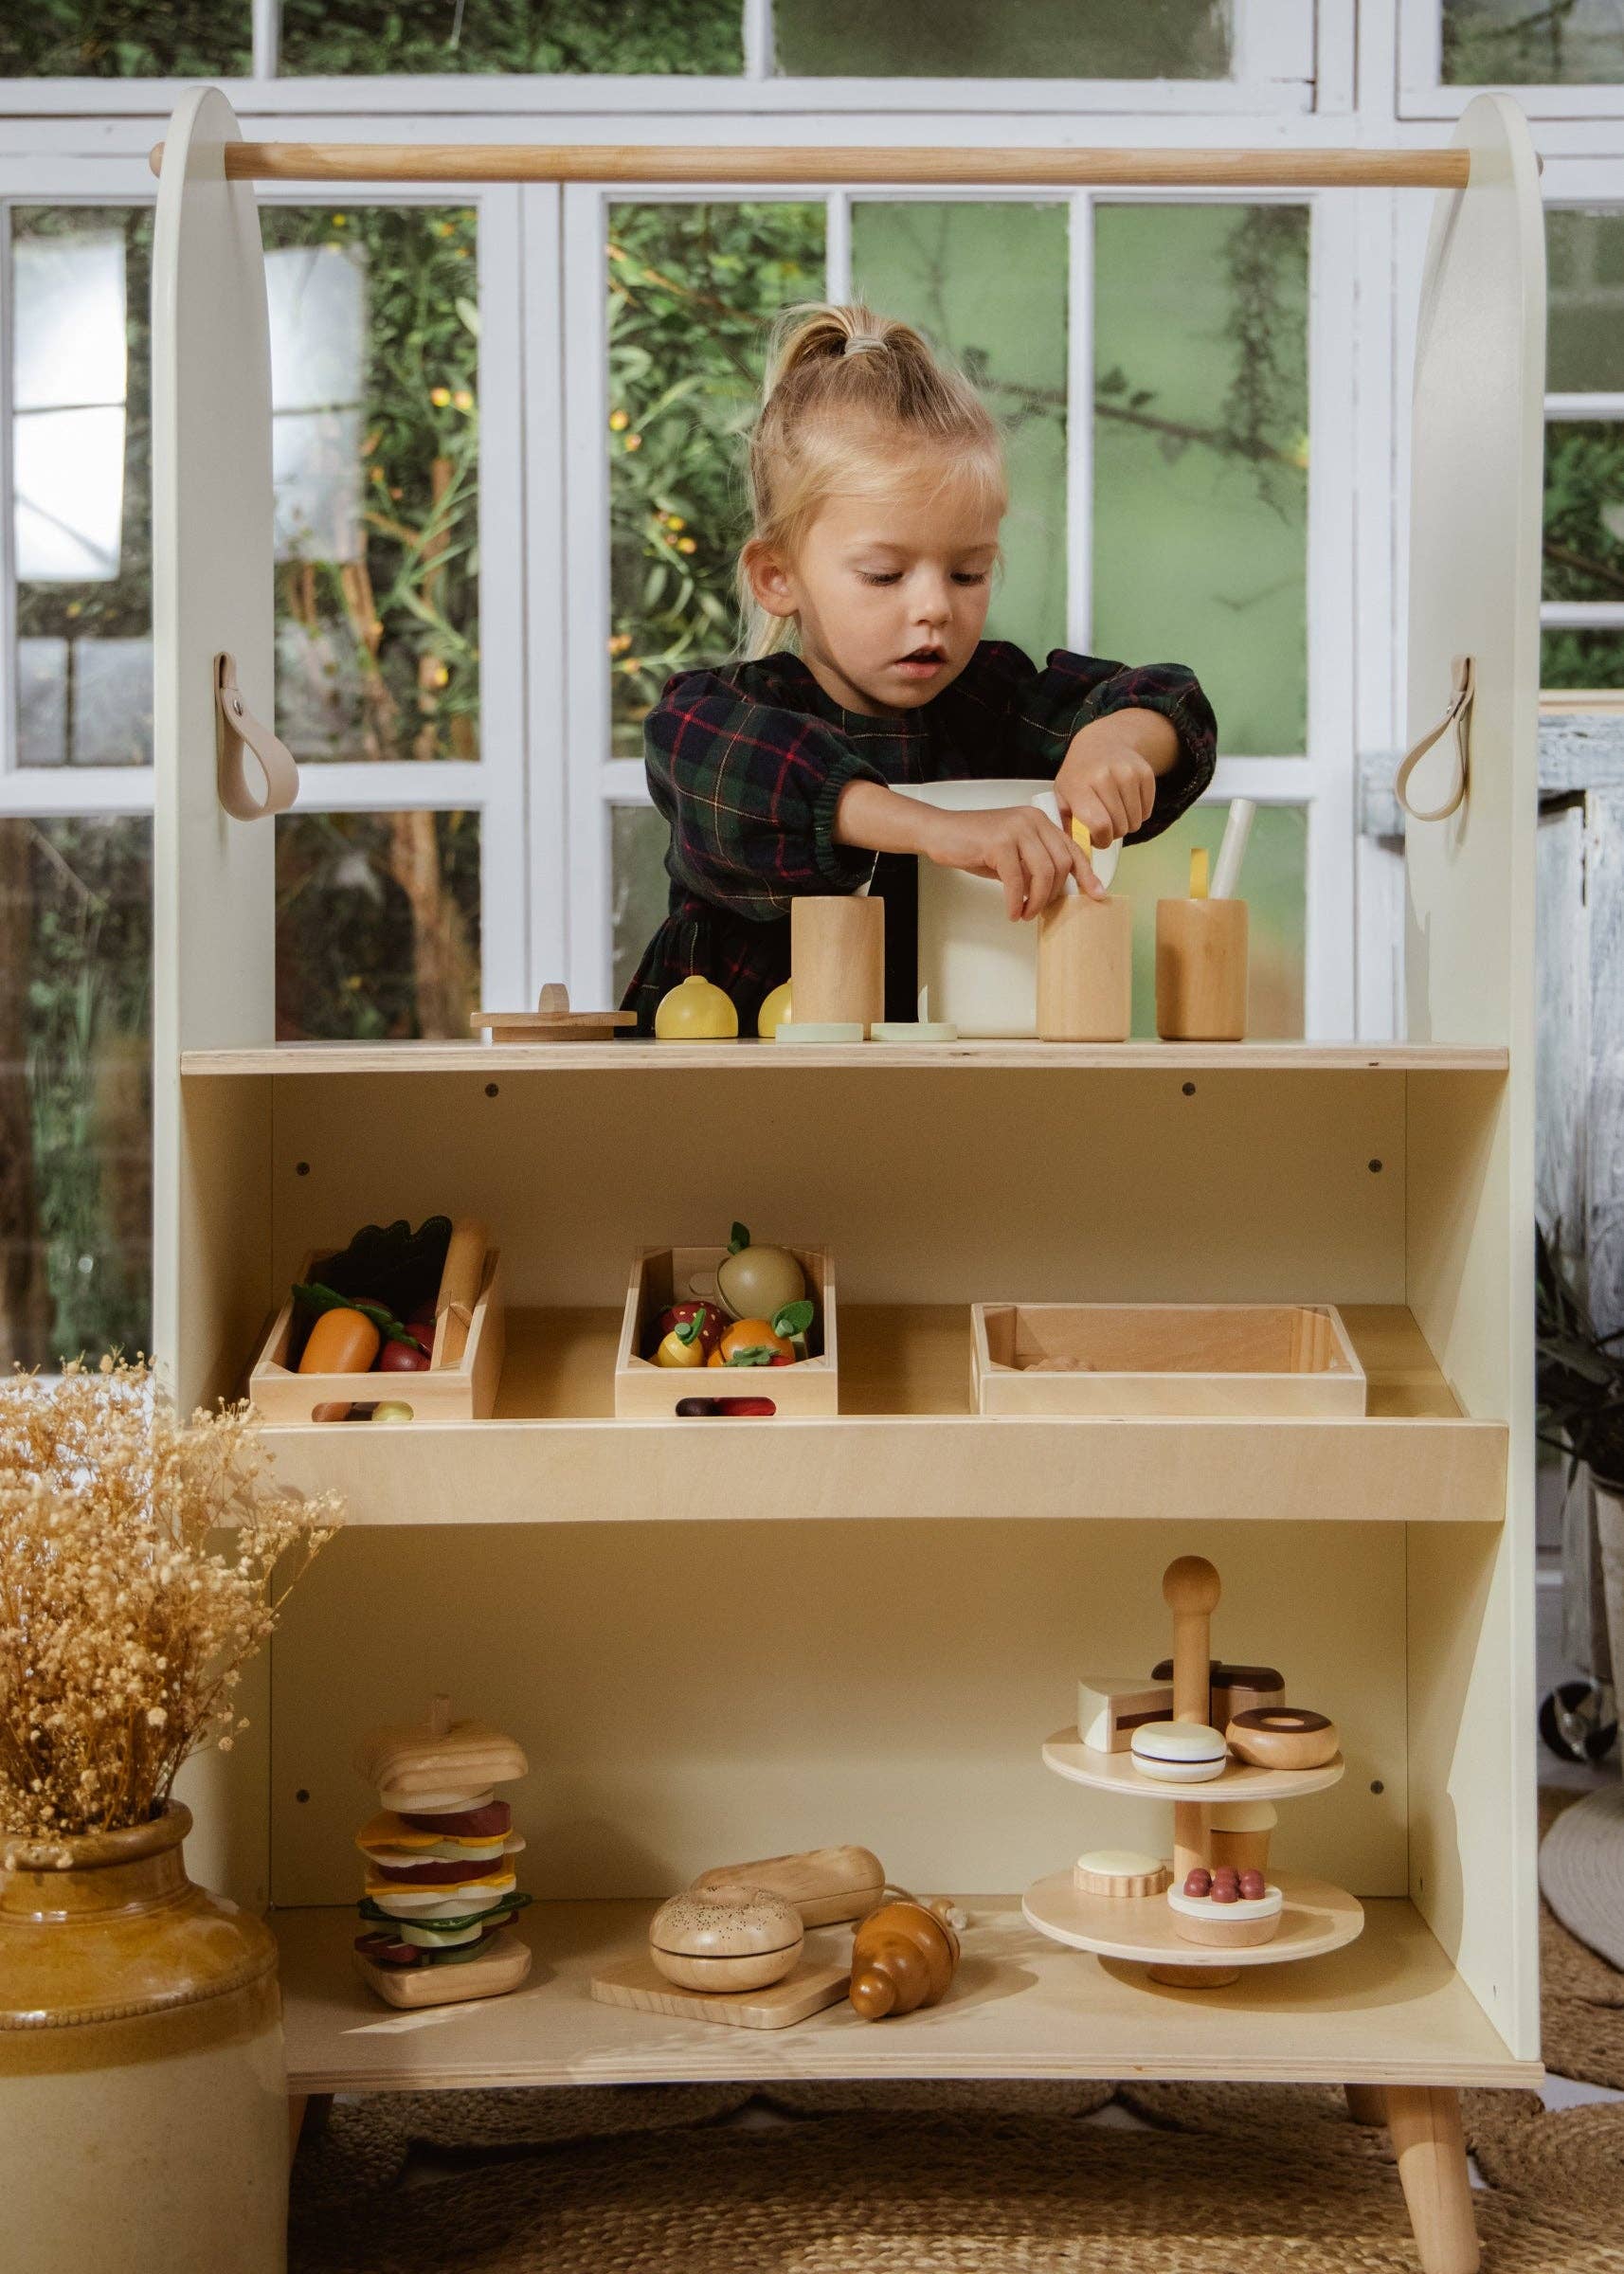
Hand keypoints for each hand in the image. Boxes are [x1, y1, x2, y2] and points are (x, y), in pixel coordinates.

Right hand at [923, 804, 1102, 919]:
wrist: (940, 832)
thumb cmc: (974, 844)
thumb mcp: (1013, 854)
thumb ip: (1034, 865)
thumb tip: (1054, 891)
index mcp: (1040, 821)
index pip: (1072, 848)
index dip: (1087, 874)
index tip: (1097, 894)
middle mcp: (1032, 820)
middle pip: (1061, 863)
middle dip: (1053, 894)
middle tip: (1039, 909)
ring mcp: (1016, 829)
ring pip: (1043, 872)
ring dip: (1037, 900)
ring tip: (1026, 913)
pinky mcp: (999, 842)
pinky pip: (1016, 880)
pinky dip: (1016, 901)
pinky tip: (1012, 911)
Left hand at [1054, 714, 1172, 847]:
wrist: (1103, 742)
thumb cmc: (1079, 774)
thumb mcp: (1063, 795)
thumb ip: (1067, 824)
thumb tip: (1078, 851)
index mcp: (1080, 785)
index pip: (1100, 825)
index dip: (1101, 840)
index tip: (1098, 839)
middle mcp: (1105, 777)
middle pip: (1120, 827)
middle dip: (1113, 833)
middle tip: (1106, 824)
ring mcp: (1128, 773)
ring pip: (1135, 822)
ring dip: (1127, 824)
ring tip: (1115, 812)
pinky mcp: (1145, 774)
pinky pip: (1147, 811)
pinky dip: (1138, 813)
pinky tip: (1126, 802)